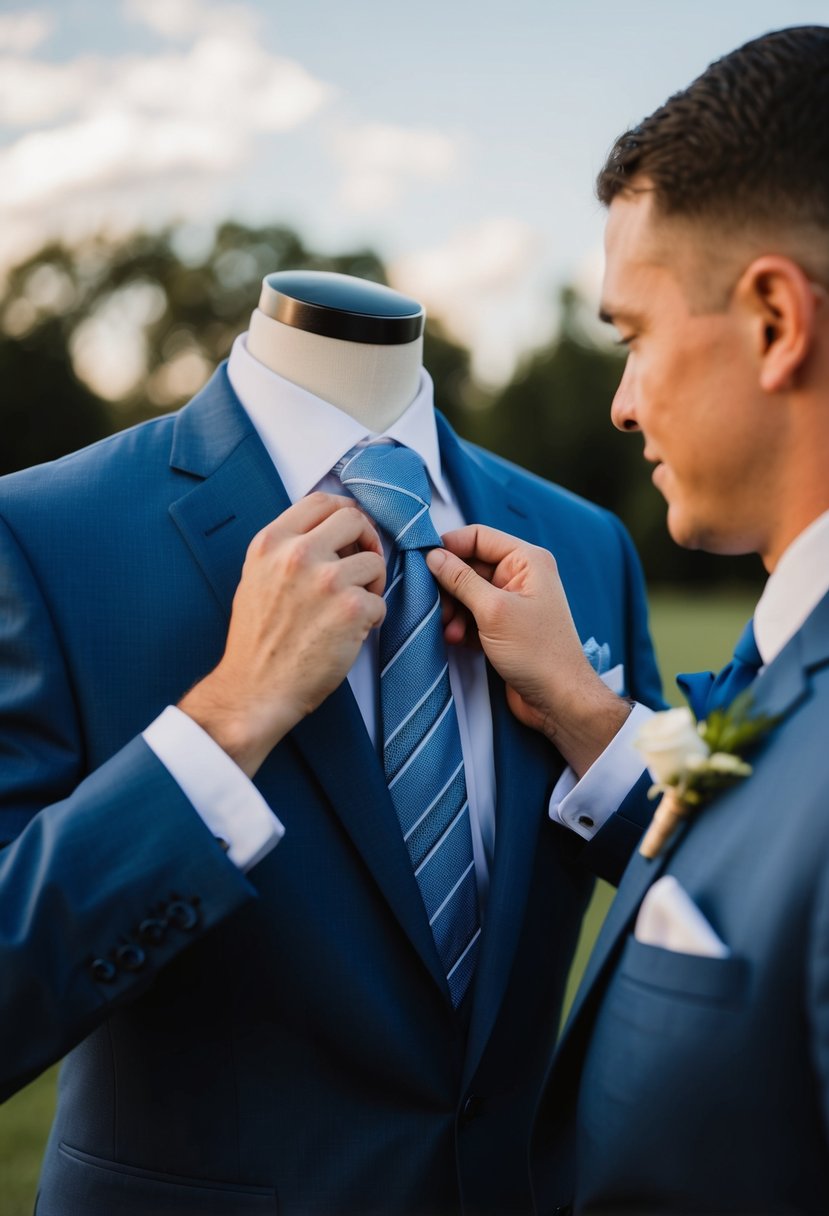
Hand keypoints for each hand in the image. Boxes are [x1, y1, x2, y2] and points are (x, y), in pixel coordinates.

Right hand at [180, 493, 385, 776]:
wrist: (255, 689)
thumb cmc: (257, 640)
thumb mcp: (256, 577)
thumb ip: (287, 550)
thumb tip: (330, 533)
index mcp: (271, 542)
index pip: (321, 500)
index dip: (344, 512)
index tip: (352, 531)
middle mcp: (298, 554)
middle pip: (354, 519)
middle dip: (367, 540)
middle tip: (365, 564)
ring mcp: (326, 580)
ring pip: (374, 562)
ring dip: (372, 584)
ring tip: (355, 608)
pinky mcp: (351, 609)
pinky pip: (380, 602)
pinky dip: (373, 618)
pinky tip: (352, 633)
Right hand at [426, 525, 630, 774]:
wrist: (558, 699)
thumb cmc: (537, 653)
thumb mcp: (493, 611)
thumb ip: (461, 580)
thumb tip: (433, 556)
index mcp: (527, 560)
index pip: (479, 536)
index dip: (450, 546)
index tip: (423, 561)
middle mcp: (521, 576)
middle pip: (470, 565)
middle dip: (449, 586)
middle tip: (435, 605)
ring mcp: (512, 602)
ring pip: (467, 592)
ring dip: (452, 609)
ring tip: (449, 629)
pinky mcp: (503, 626)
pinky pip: (472, 614)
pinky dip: (461, 625)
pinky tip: (458, 640)